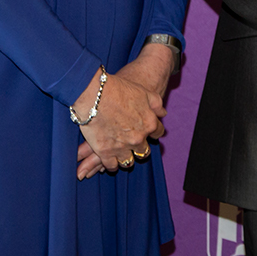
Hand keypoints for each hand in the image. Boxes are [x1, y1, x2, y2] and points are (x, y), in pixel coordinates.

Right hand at [72, 64, 165, 180]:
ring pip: (128, 162)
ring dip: (126, 158)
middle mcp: (138, 138)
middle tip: (132, 143)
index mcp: (150, 124)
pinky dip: (111, 164)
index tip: (147, 131)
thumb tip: (162, 114)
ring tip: (121, 154)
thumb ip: (156, 104)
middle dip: (140, 147)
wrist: (94, 94)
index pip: (158, 133)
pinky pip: (112, 165)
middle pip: (144, 151)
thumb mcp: (143, 92)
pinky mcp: (105, 152)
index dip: (153, 132)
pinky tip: (109, 159)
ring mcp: (122, 147)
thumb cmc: (118, 90)